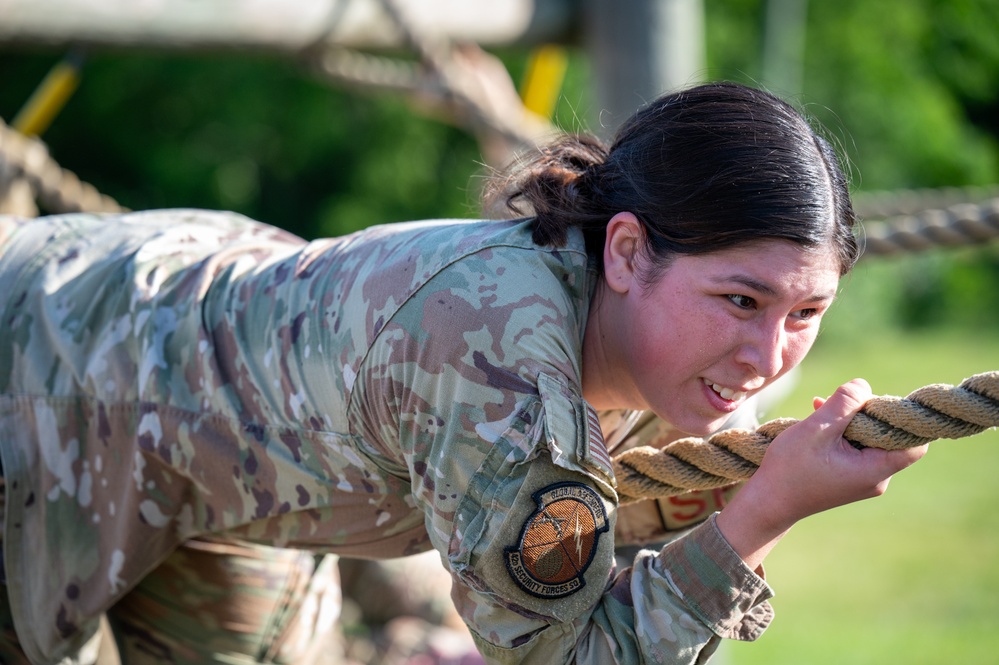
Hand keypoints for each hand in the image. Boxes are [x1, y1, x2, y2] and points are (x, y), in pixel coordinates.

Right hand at [716, 379, 928, 568]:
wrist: (768, 502)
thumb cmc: (790, 468)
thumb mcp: (816, 428)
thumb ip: (844, 403)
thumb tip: (864, 384)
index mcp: (875, 471)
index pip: (915, 444)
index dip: (902, 419)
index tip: (875, 402)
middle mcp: (876, 478)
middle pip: (890, 436)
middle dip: (865, 413)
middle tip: (836, 403)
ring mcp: (863, 479)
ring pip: (870, 439)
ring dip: (849, 421)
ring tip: (819, 409)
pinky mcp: (849, 478)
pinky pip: (856, 448)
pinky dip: (841, 432)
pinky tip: (818, 420)